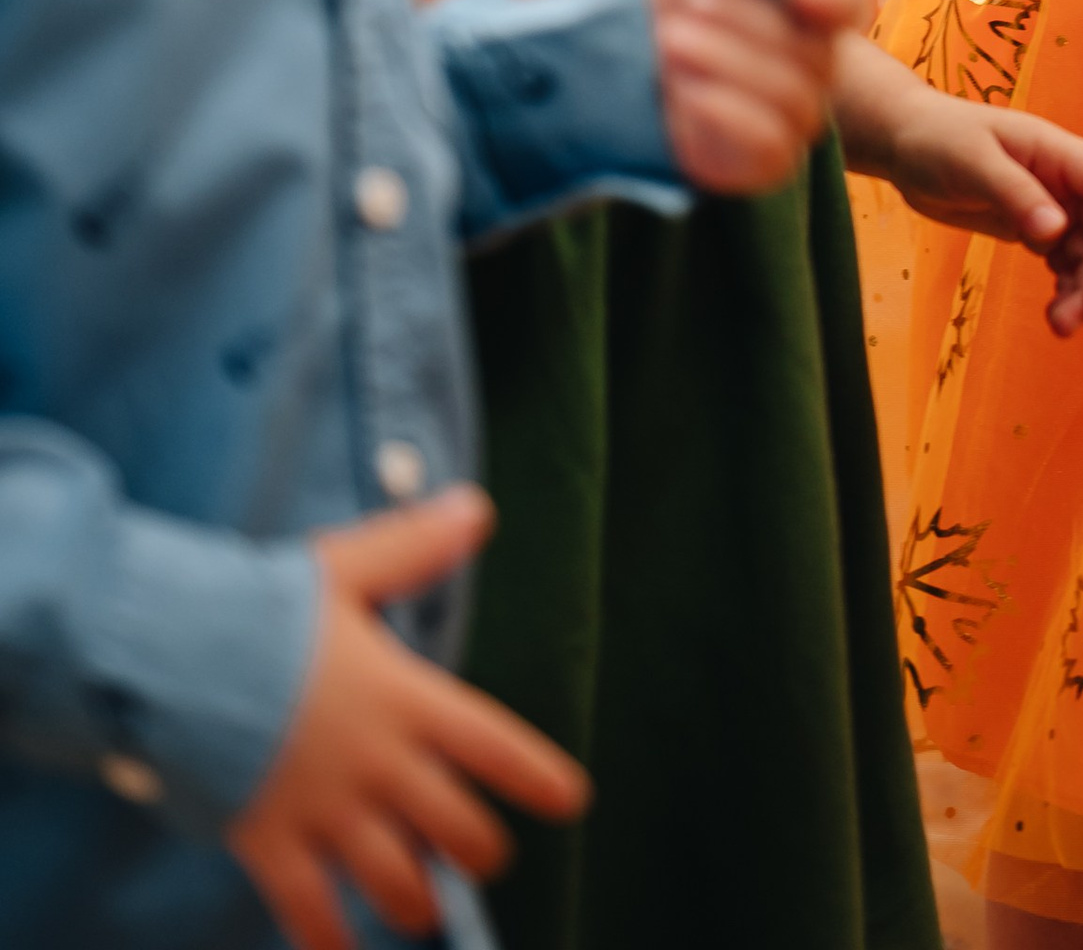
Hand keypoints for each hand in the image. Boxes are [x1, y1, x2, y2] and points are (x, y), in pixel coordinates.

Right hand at [227, 489, 584, 949]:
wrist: (179, 660)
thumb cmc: (264, 609)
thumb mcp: (348, 567)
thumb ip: (414, 546)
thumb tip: (479, 507)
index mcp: (403, 698)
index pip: (491, 743)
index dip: (535, 775)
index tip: (572, 800)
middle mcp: (376, 764)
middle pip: (453, 828)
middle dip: (478, 850)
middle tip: (486, 856)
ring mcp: (326, 811)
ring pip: (394, 880)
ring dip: (416, 902)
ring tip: (426, 910)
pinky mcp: (272, 844)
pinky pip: (309, 912)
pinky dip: (329, 941)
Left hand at [637, 0, 877, 190]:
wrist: (621, 66)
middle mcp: (811, 57)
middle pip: (815, 50)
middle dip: (747, 24)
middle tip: (684, 4)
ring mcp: (793, 114)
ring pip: (793, 99)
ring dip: (727, 63)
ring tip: (670, 39)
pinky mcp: (764, 161)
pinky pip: (769, 148)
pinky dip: (724, 115)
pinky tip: (682, 93)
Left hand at [840, 42, 1082, 334]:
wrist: (906, 145)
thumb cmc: (937, 139)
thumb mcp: (972, 161)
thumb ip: (1014, 193)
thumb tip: (1057, 230)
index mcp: (1057, 152)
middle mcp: (1063, 181)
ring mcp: (1050, 206)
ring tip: (1063, 326)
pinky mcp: (1032, 229)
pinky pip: (1065, 264)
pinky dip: (1067, 291)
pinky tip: (1055, 318)